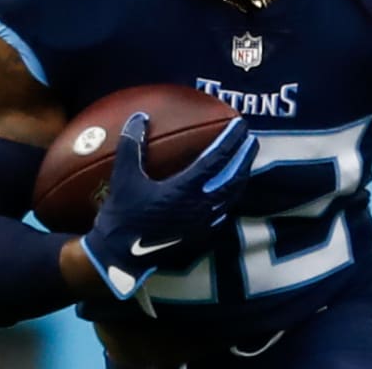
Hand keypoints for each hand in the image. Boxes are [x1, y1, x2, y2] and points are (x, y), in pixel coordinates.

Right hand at [80, 112, 257, 299]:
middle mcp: (201, 206)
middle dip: (245, 157)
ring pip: (231, 197)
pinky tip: (228, 193)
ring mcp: (203, 224)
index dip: (231, 140)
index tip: (240, 124)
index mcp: (186, 189)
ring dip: (240, 177)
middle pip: (233, 178)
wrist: (119, 254)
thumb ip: (132, 143)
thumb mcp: (124, 175)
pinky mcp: (200, 236)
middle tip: (251, 140)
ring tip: (244, 162)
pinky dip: (230, 198)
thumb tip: (140, 117)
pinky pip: (223, 212)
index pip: (217, 159)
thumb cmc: (122, 214)